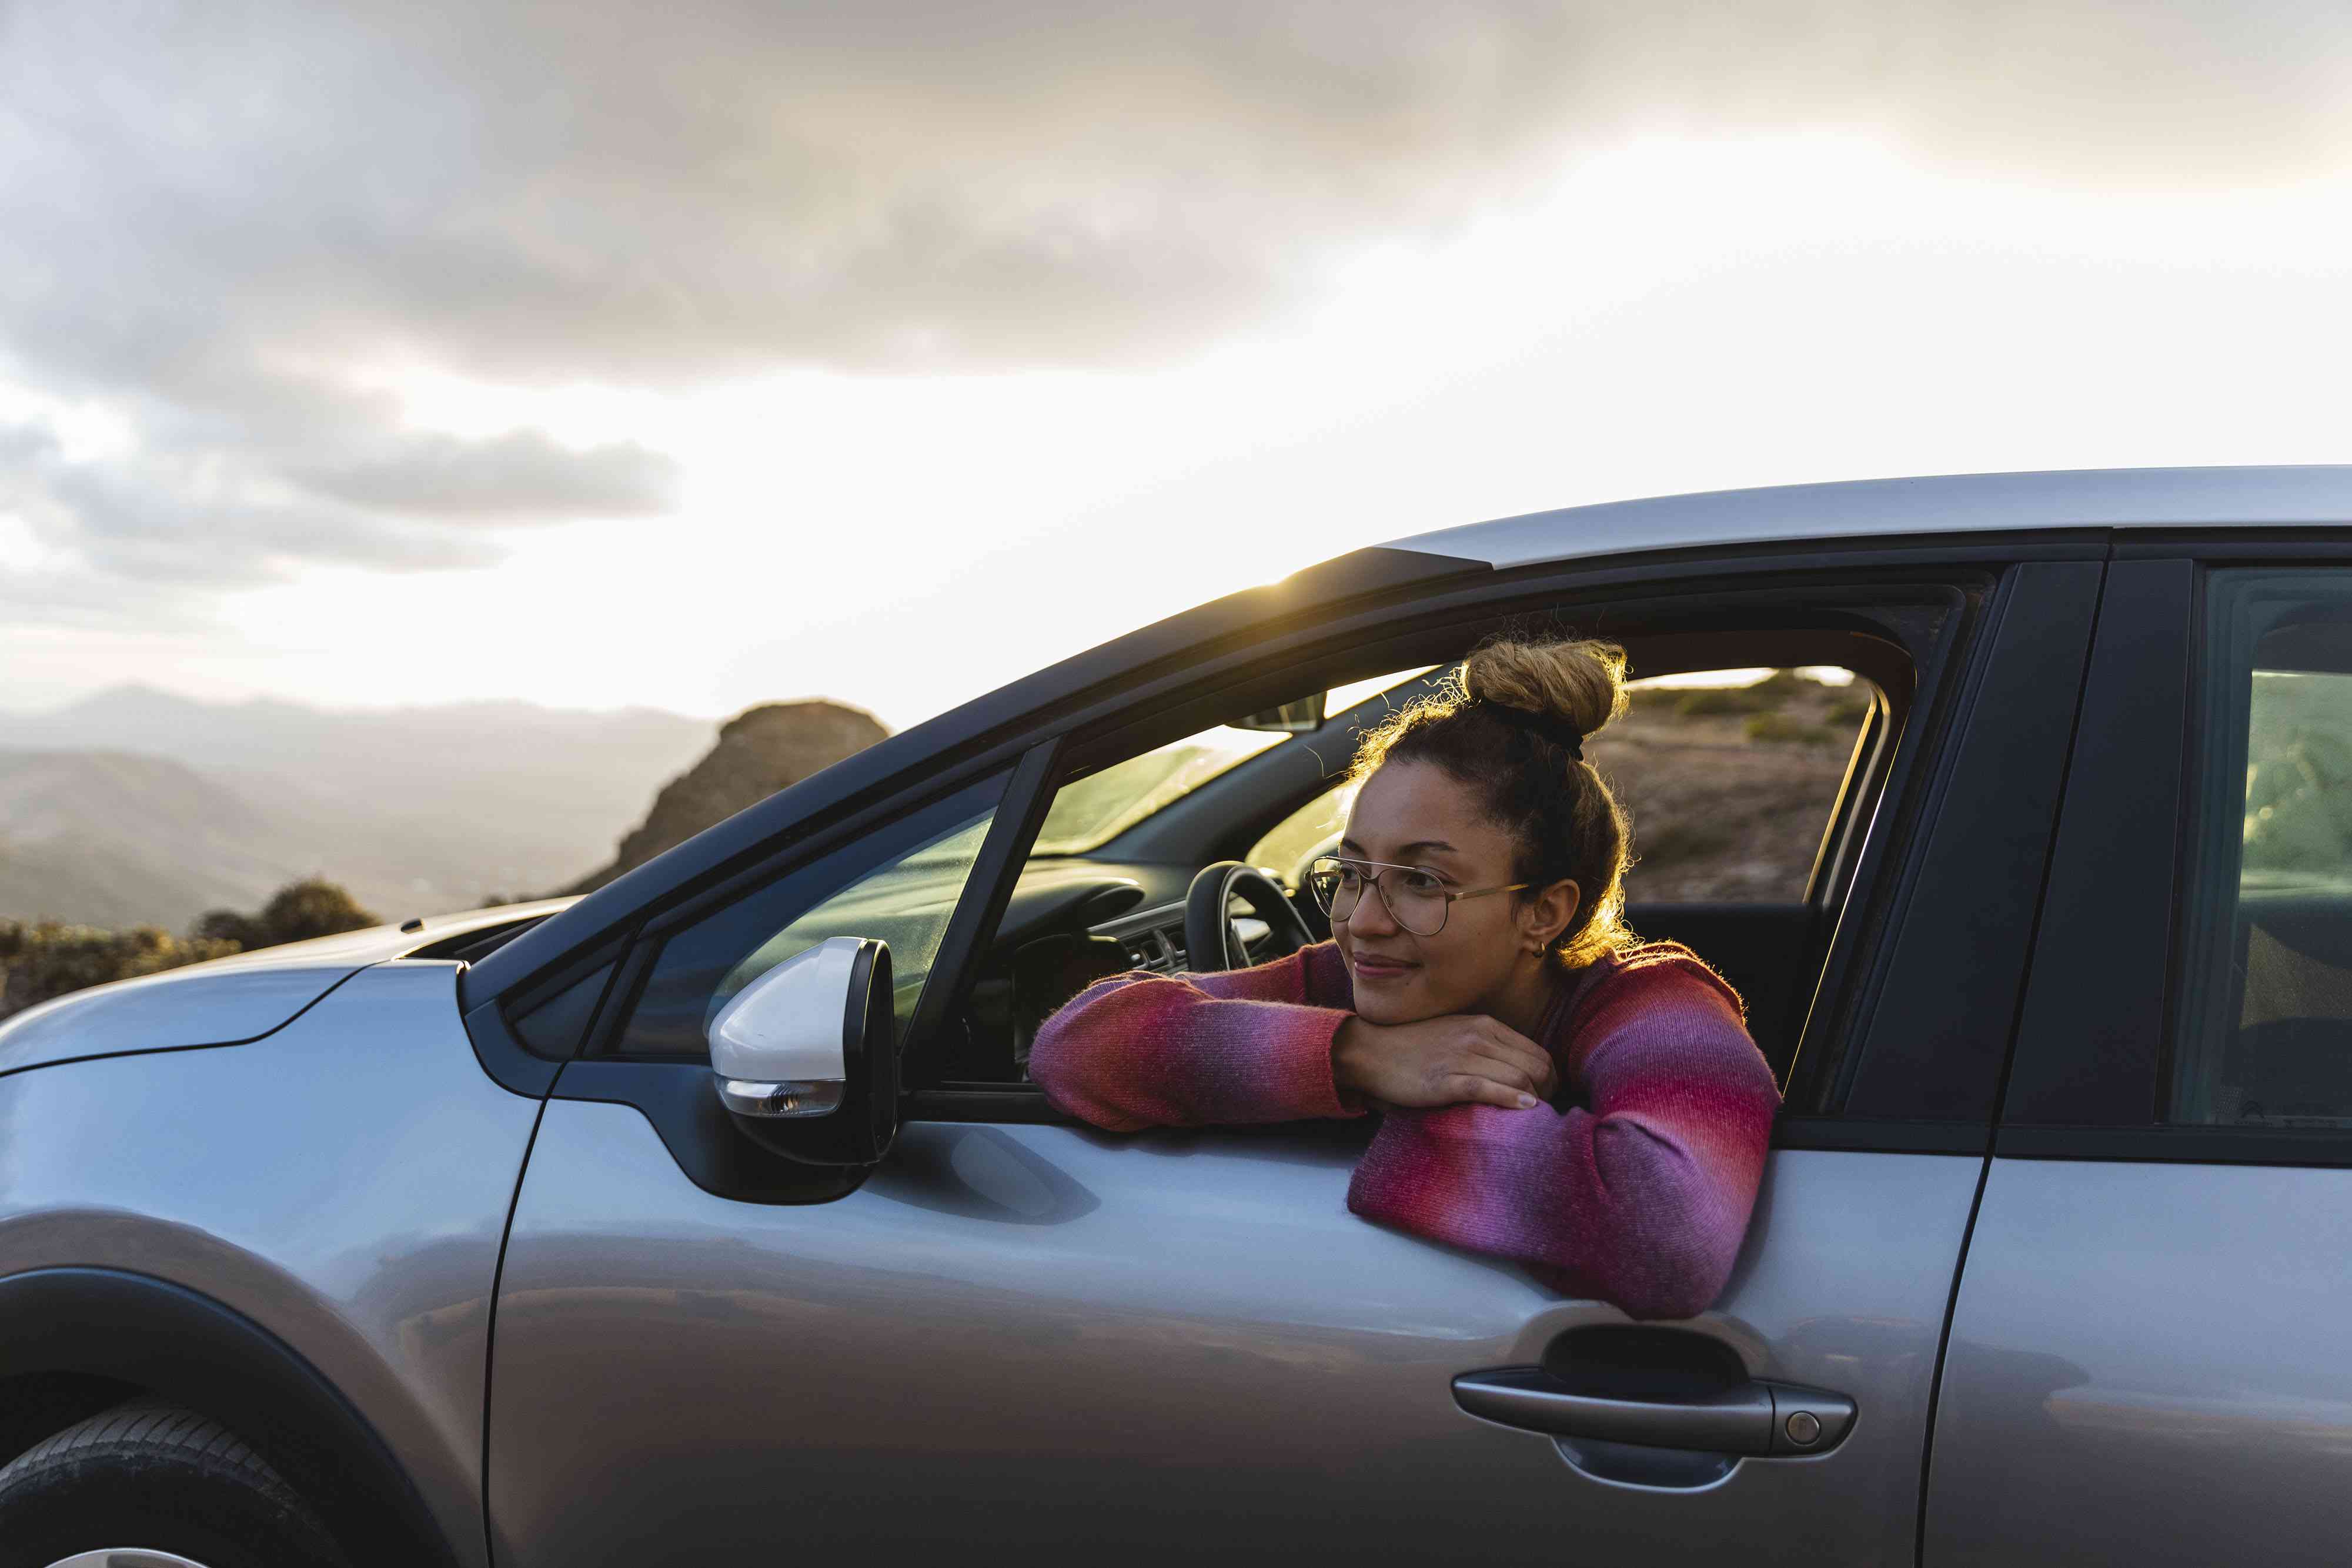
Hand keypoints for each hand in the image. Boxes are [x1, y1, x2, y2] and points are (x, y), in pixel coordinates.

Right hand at [1332, 1014, 1559, 1110]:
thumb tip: (1517, 1068)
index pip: (1538, 1052)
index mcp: (1484, 1025)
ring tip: (1533, 1116)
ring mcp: (1462, 1057)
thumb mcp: (1456, 1033)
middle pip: (1536, 1066)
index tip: (1545, 1096)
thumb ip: (1487, 1045)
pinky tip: (1525, 1109)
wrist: (1370, 1051)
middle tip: (1543, 1111)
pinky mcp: (1446, 1080)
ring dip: (1535, 1100)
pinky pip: (1489, 1088)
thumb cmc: (1413, 1047)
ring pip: (1519, 1077)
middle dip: (1548, 1092)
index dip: (1550, 1078)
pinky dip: (1512, 1100)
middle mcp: (1478, 1036)